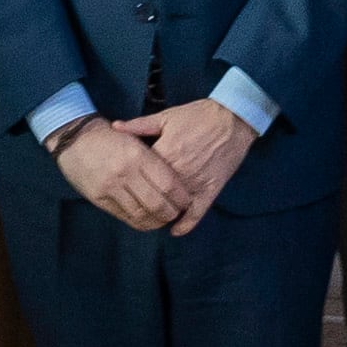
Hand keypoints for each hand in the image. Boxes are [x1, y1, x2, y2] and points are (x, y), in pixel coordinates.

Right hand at [51, 117, 186, 233]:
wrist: (74, 139)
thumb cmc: (109, 138)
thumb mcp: (134, 139)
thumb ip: (153, 159)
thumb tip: (176, 182)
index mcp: (137, 154)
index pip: (168, 183)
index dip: (181, 197)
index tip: (187, 200)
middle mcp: (125, 172)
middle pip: (157, 203)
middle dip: (172, 212)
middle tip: (178, 213)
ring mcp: (110, 187)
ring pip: (141, 214)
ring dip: (157, 221)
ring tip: (164, 219)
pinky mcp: (98, 198)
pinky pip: (124, 216)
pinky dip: (140, 222)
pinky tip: (147, 221)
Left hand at [122, 97, 257, 233]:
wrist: (232, 118)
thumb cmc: (197, 115)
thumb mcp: (166, 116)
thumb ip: (139, 125)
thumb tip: (114, 127)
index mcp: (165, 153)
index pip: (140, 173)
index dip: (132, 177)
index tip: (125, 180)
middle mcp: (179, 172)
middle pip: (154, 192)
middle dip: (143, 196)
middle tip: (134, 200)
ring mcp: (195, 184)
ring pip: (173, 205)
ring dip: (161, 212)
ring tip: (150, 216)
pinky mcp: (210, 191)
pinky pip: (196, 213)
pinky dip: (185, 224)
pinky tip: (175, 231)